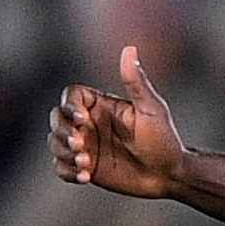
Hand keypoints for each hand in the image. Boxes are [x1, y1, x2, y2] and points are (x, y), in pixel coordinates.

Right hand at [51, 46, 184, 197]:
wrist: (170, 175)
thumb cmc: (165, 140)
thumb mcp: (152, 110)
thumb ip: (136, 82)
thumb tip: (129, 48)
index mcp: (101, 106)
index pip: (71, 96)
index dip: (70, 105)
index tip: (84, 120)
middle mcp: (89, 124)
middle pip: (56, 118)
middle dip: (63, 132)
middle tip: (80, 146)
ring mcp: (85, 146)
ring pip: (54, 143)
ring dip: (63, 153)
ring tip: (85, 164)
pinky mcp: (85, 168)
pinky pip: (60, 167)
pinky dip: (66, 171)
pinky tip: (84, 177)